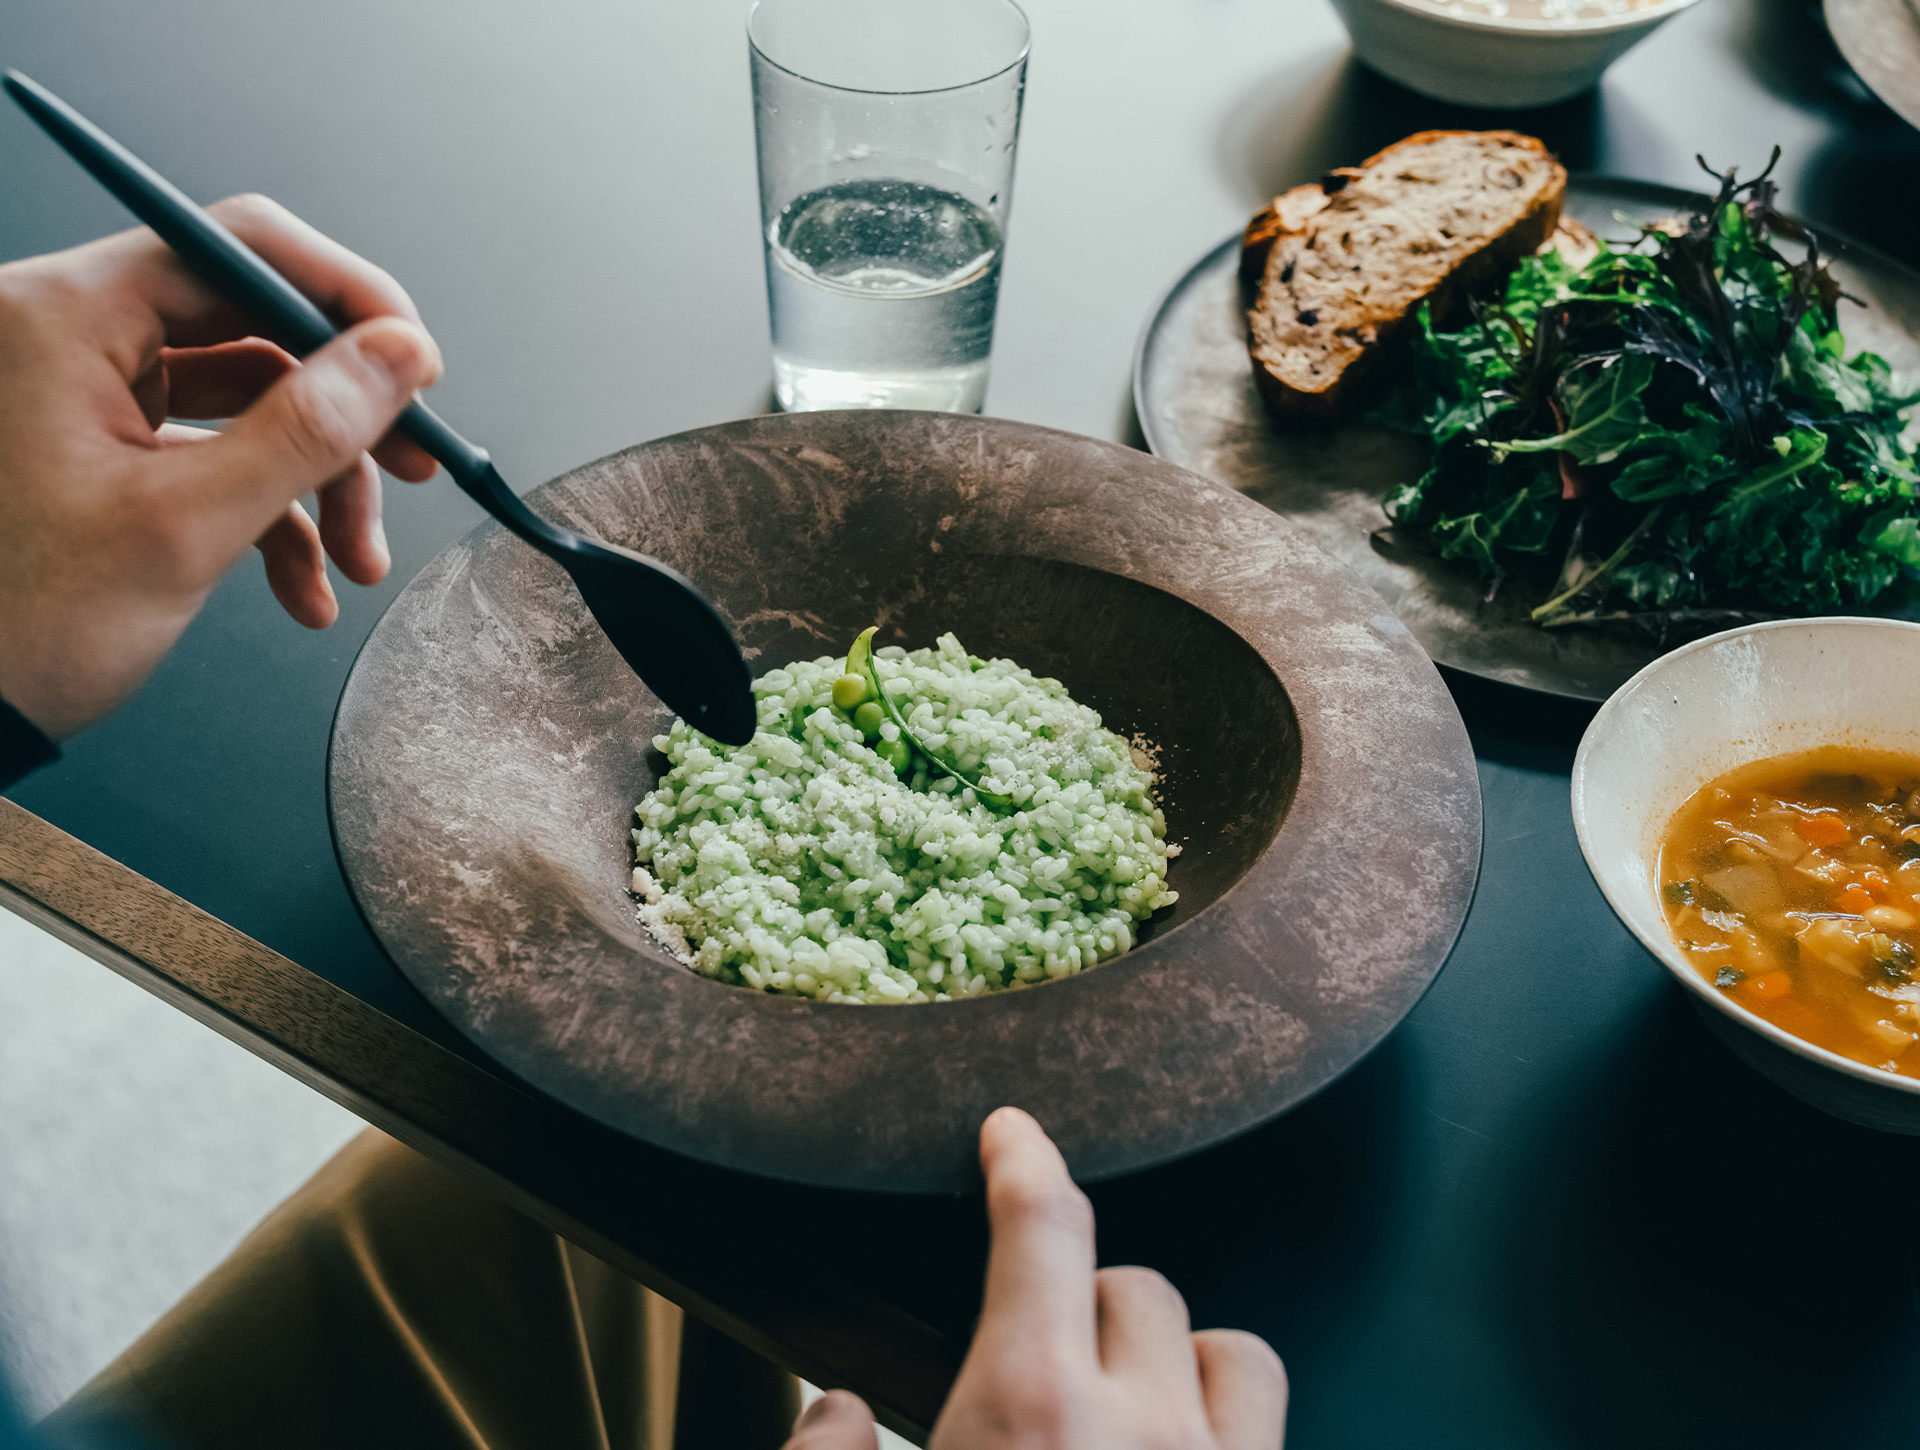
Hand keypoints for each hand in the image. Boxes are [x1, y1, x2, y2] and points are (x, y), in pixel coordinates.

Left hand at [0, 194, 441, 738]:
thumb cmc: (20, 625)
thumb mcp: (188, 527)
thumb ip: (307, 429)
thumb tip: (400, 353)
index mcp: (62, 315)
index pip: (237, 247)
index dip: (347, 300)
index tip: (414, 365)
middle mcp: (66, 331)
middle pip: (256, 325)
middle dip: (343, 415)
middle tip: (411, 465)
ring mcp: (82, 387)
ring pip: (251, 397)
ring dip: (319, 480)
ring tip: (356, 559)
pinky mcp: (98, 441)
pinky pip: (216, 447)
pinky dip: (272, 512)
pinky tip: (303, 583)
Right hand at [783, 1108, 1287, 1449]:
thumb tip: (836, 1410)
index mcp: (1030, 1415)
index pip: (1041, 1227)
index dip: (1024, 1159)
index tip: (1014, 1131)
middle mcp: (1144, 1434)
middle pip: (1137, 1288)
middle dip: (1086, 1306)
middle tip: (1043, 1370)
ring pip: (1232, 1350)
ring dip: (1178, 1361)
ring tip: (1131, 1410)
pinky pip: (1272, 1426)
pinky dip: (1225, 1425)